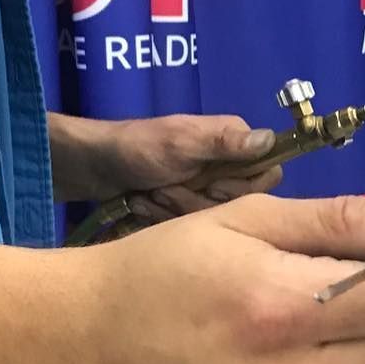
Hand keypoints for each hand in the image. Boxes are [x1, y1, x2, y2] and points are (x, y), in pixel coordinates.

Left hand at [102, 115, 283, 220]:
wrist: (94, 167)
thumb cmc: (138, 148)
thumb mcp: (181, 144)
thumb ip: (224, 143)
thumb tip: (270, 139)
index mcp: (235, 142)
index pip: (268, 175)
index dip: (240, 188)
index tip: (209, 185)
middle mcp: (228, 165)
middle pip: (240, 202)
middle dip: (198, 200)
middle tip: (168, 186)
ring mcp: (207, 186)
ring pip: (214, 217)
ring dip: (176, 208)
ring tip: (152, 193)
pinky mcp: (189, 205)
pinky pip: (193, 225)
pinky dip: (165, 216)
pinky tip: (147, 204)